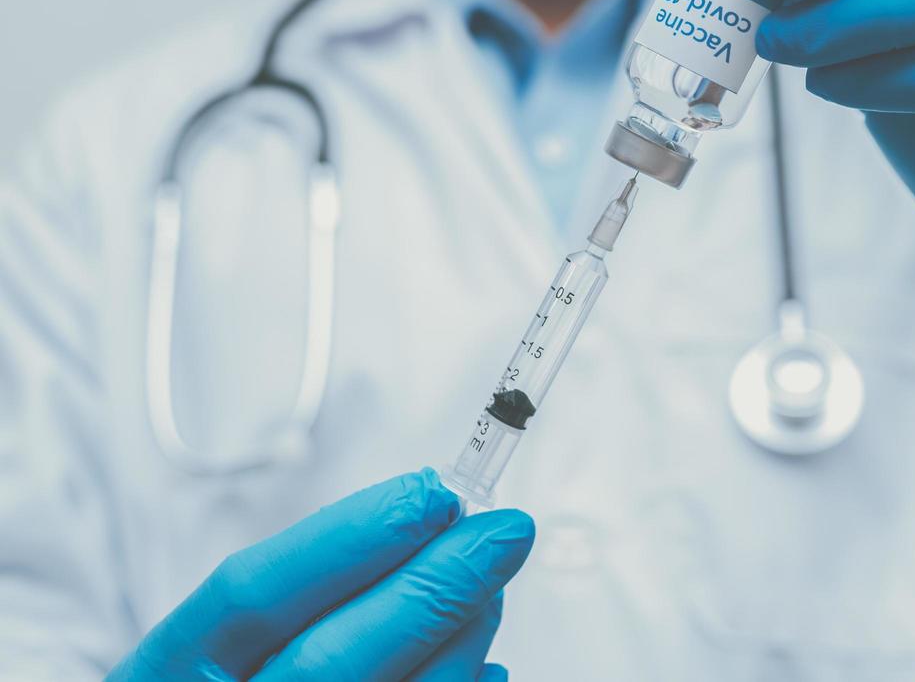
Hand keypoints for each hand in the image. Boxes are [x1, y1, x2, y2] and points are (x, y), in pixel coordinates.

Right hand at [107, 469, 533, 680]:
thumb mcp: (226, 639)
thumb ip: (310, 585)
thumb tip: (427, 517)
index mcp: (168, 673)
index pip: (251, 593)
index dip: (349, 536)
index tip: (432, 493)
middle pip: (331, 657)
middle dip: (430, 584)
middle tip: (504, 531)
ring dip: (461, 640)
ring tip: (492, 589)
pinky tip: (481, 660)